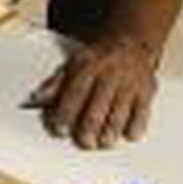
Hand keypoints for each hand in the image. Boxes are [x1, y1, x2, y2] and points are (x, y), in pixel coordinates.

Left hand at [27, 34, 159, 150]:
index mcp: (88, 65)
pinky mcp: (147, 89)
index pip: (75, 91)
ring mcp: (130, 81)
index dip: (65, 112)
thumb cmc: (99, 58)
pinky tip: (129, 134)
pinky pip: (143, 110)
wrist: (131, 41)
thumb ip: (55, 83)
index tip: (59, 129)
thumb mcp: (73, 63)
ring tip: (104, 142)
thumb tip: (35, 99)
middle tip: (85, 142)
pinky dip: (136, 124)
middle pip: (98, 103)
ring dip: (112, 129)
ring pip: (120, 109)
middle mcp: (110, 73)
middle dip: (90, 126)